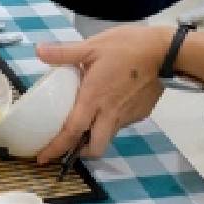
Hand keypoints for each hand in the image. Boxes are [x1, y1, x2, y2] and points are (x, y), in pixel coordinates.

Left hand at [32, 25, 171, 163]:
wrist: (165, 52)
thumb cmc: (127, 47)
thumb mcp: (92, 46)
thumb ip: (65, 52)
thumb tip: (38, 50)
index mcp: (94, 99)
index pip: (72, 132)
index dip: (56, 148)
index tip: (43, 158)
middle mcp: (110, 114)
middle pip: (94, 148)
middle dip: (80, 153)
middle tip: (70, 144)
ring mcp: (128, 116)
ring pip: (108, 135)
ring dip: (96, 134)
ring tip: (90, 119)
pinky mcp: (141, 113)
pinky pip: (122, 123)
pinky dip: (113, 119)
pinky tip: (112, 102)